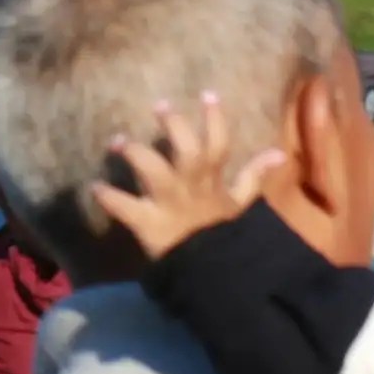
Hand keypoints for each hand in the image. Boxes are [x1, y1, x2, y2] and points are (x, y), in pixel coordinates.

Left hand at [89, 93, 279, 263]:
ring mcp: (169, 205)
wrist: (215, 279)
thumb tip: (278, 152)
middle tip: (160, 105)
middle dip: (174, 126)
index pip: (220, 145)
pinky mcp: (148, 223)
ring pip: (155, 171)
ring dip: (136, 153)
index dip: (215, 119)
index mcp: (212, 184)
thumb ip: (254, 178)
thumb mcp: (242, 207)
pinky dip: (109, 197)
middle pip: (188, 151)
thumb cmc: (224, 239)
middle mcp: (190, 189)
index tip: (207, 94)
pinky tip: (95, 187)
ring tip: (118, 141)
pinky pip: (126, 207)